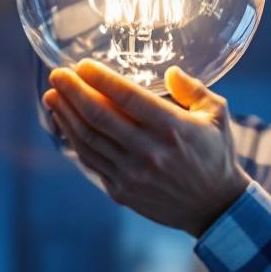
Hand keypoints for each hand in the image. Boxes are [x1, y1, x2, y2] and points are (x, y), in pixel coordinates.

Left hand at [43, 60, 249, 237]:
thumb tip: (170, 71)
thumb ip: (193, 89)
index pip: (127, 97)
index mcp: (173, 128)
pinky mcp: (121, 191)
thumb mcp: (217, 115)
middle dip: (73, 92)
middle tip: (57, 74)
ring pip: (88, 140)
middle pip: (99, 117)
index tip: (82, 65)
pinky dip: (74, 140)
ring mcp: (132, 174)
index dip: (100, 79)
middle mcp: (149, 151)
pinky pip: (91, 161)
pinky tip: (66, 123)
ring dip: (66, 115)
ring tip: (53, 95)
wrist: (214, 207)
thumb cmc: (216, 155)